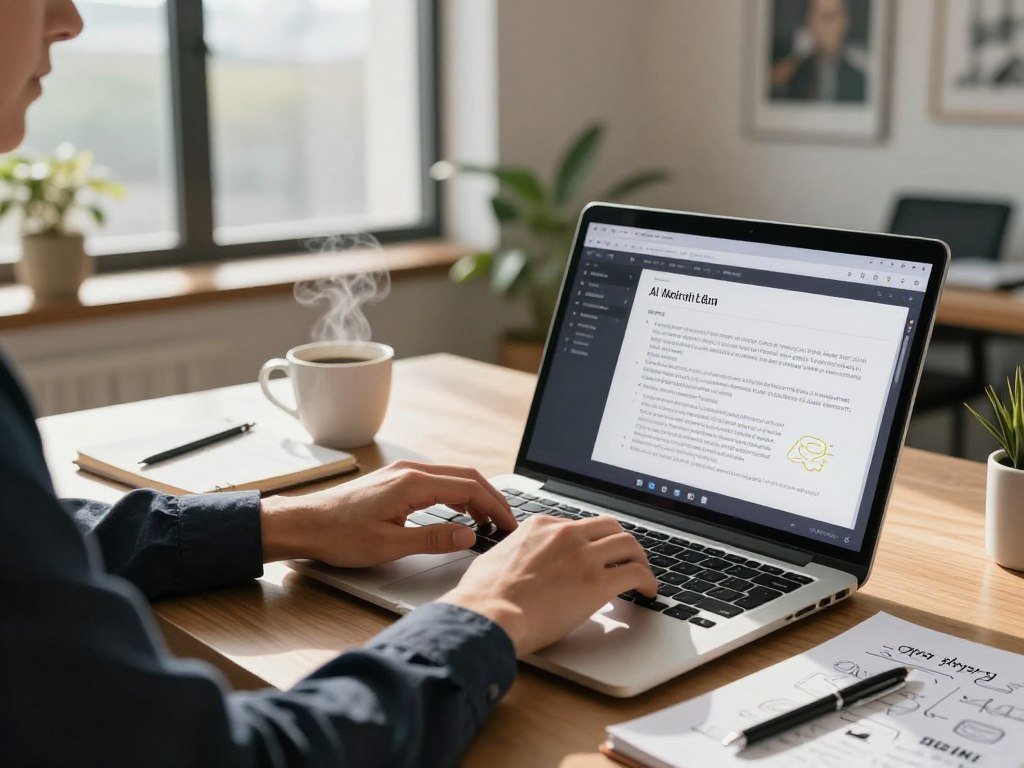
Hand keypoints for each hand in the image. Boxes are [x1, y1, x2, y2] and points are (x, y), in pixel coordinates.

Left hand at [259, 461, 515, 566]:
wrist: (303, 523)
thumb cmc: (339, 535)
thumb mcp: (389, 545)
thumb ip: (433, 539)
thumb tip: (469, 535)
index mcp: (413, 483)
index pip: (469, 488)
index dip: (495, 507)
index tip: (510, 526)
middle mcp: (410, 470)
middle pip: (466, 476)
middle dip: (491, 498)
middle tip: (507, 523)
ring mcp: (402, 472)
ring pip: (452, 476)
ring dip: (475, 495)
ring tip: (488, 521)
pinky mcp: (395, 480)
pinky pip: (437, 480)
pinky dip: (457, 493)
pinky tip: (459, 512)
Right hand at [439, 515, 656, 655]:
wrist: (489, 614)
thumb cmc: (484, 596)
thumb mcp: (495, 558)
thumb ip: (513, 553)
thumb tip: (513, 561)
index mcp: (540, 526)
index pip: (578, 526)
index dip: (591, 542)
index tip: (595, 554)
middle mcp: (565, 534)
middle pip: (609, 527)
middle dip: (621, 543)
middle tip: (626, 559)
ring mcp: (583, 556)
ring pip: (629, 544)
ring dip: (639, 559)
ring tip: (642, 575)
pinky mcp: (598, 583)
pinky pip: (636, 573)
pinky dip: (648, 581)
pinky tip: (648, 592)